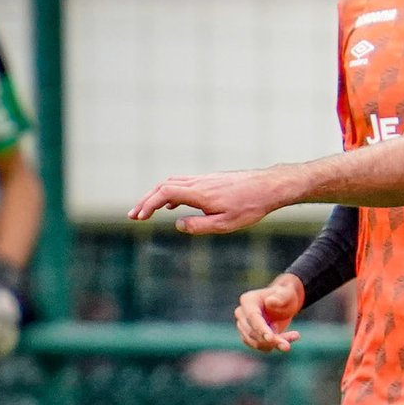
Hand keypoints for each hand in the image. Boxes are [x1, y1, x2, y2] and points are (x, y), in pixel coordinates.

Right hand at [129, 170, 291, 233]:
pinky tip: (172, 206)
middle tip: (134, 216)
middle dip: (146, 200)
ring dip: (157, 196)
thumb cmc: (251, 206)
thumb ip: (200, 225)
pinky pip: (184, 184)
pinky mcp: (211, 180)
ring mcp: (204, 179)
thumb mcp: (226, 223)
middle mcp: (199, 182)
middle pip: (163, 186)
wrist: (269, 187)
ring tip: (147, 212)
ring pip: (173, 183)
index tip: (138, 216)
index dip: (148, 204)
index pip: (164, 193)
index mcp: (199, 193)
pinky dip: (171, 193)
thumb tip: (178, 225)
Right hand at [236, 275, 305, 352]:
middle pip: (252, 332)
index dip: (261, 328)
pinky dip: (273, 346)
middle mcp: (241, 313)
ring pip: (256, 342)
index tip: (271, 338)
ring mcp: (243, 326)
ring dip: (274, 344)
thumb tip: (270, 302)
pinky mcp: (249, 336)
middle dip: (271, 340)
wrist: (284, 303)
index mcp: (248, 300)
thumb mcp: (287, 293)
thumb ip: (280, 297)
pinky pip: (260, 346)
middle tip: (288, 344)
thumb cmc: (285, 295)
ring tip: (294, 337)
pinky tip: (287, 341)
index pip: (252, 317)